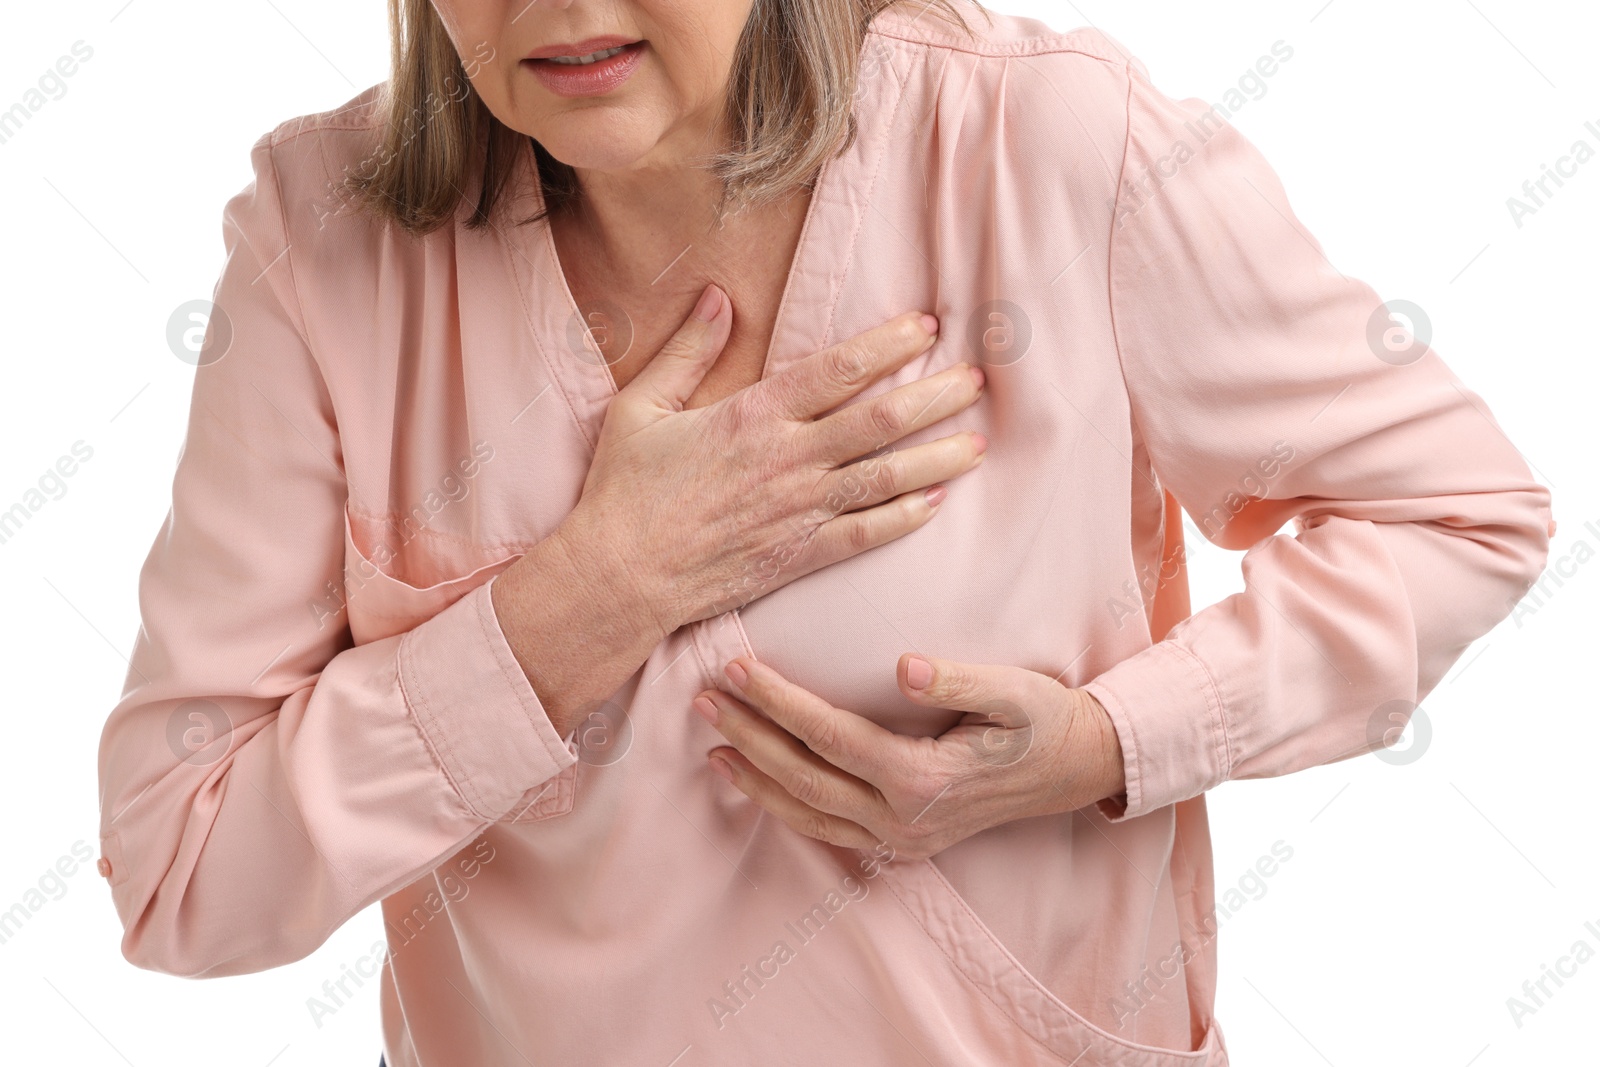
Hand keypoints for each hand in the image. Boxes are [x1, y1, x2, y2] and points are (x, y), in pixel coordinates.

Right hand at [555, 283, 987, 639]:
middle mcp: (787, 459)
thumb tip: (719, 297)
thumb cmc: (624, 492)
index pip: (839, 369)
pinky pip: (866, 534)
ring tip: (979, 441)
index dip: (889, 344)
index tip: (927, 326)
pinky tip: (937, 503)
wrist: (620, 576)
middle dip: (936, 395)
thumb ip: (687, 350)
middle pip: (881, 420)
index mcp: (753, 415)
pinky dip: (905, 517)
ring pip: (887, 476)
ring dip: (938, 456)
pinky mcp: (799, 556)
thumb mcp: (641, 407)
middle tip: (977, 379)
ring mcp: (799, 511)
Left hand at [691, 653, 1127, 860]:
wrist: (1077, 770)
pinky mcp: (901, 844)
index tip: (738, 667)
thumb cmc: (1044, 721)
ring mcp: (901, 840)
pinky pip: (827, 828)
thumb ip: (958, 681)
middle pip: (804, 777)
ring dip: (755, 777)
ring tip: (713, 740)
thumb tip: (903, 667)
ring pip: (807, 814)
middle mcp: (904, 820)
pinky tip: (754, 779)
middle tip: (702, 697)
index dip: (778, 702)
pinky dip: (783, 806)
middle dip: (749, 736)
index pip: (829, 735)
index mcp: (924, 779)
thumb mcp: (1013, 693)